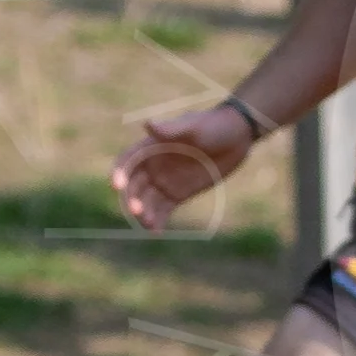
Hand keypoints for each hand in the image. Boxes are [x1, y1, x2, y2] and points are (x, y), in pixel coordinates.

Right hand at [110, 105, 254, 230]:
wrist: (238, 137)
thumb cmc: (213, 125)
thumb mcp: (193, 126)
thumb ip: (171, 129)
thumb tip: (148, 124)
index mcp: (151, 147)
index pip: (127, 161)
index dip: (119, 172)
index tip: (117, 185)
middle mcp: (153, 166)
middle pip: (134, 185)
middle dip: (132, 198)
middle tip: (137, 211)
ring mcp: (165, 181)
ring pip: (147, 200)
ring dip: (144, 212)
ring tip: (148, 224)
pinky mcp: (178, 194)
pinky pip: (163, 209)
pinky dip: (158, 220)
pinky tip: (156, 231)